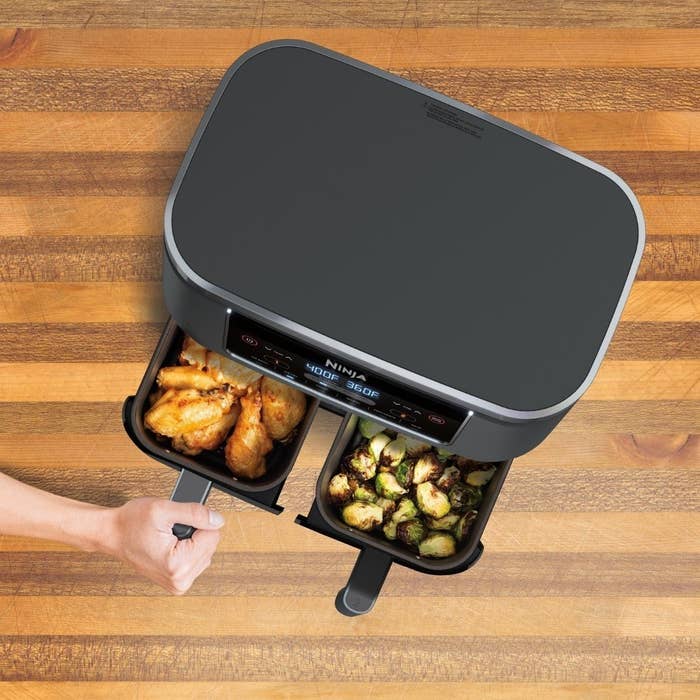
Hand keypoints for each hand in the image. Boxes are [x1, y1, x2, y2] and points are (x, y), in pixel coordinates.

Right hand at [101, 498, 224, 593]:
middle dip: (194, 532)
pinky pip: (197, 559)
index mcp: (177, 566)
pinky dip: (188, 548)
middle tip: (170, 530)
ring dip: (191, 540)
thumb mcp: (163, 510)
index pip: (213, 536)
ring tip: (169, 537)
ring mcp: (178, 584)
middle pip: (210, 545)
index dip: (198, 522)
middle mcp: (179, 581)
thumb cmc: (131, 523)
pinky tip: (171, 544)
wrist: (112, 534)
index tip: (178, 522)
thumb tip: (217, 520)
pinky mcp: (177, 582)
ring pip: (205, 551)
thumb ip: (195, 514)